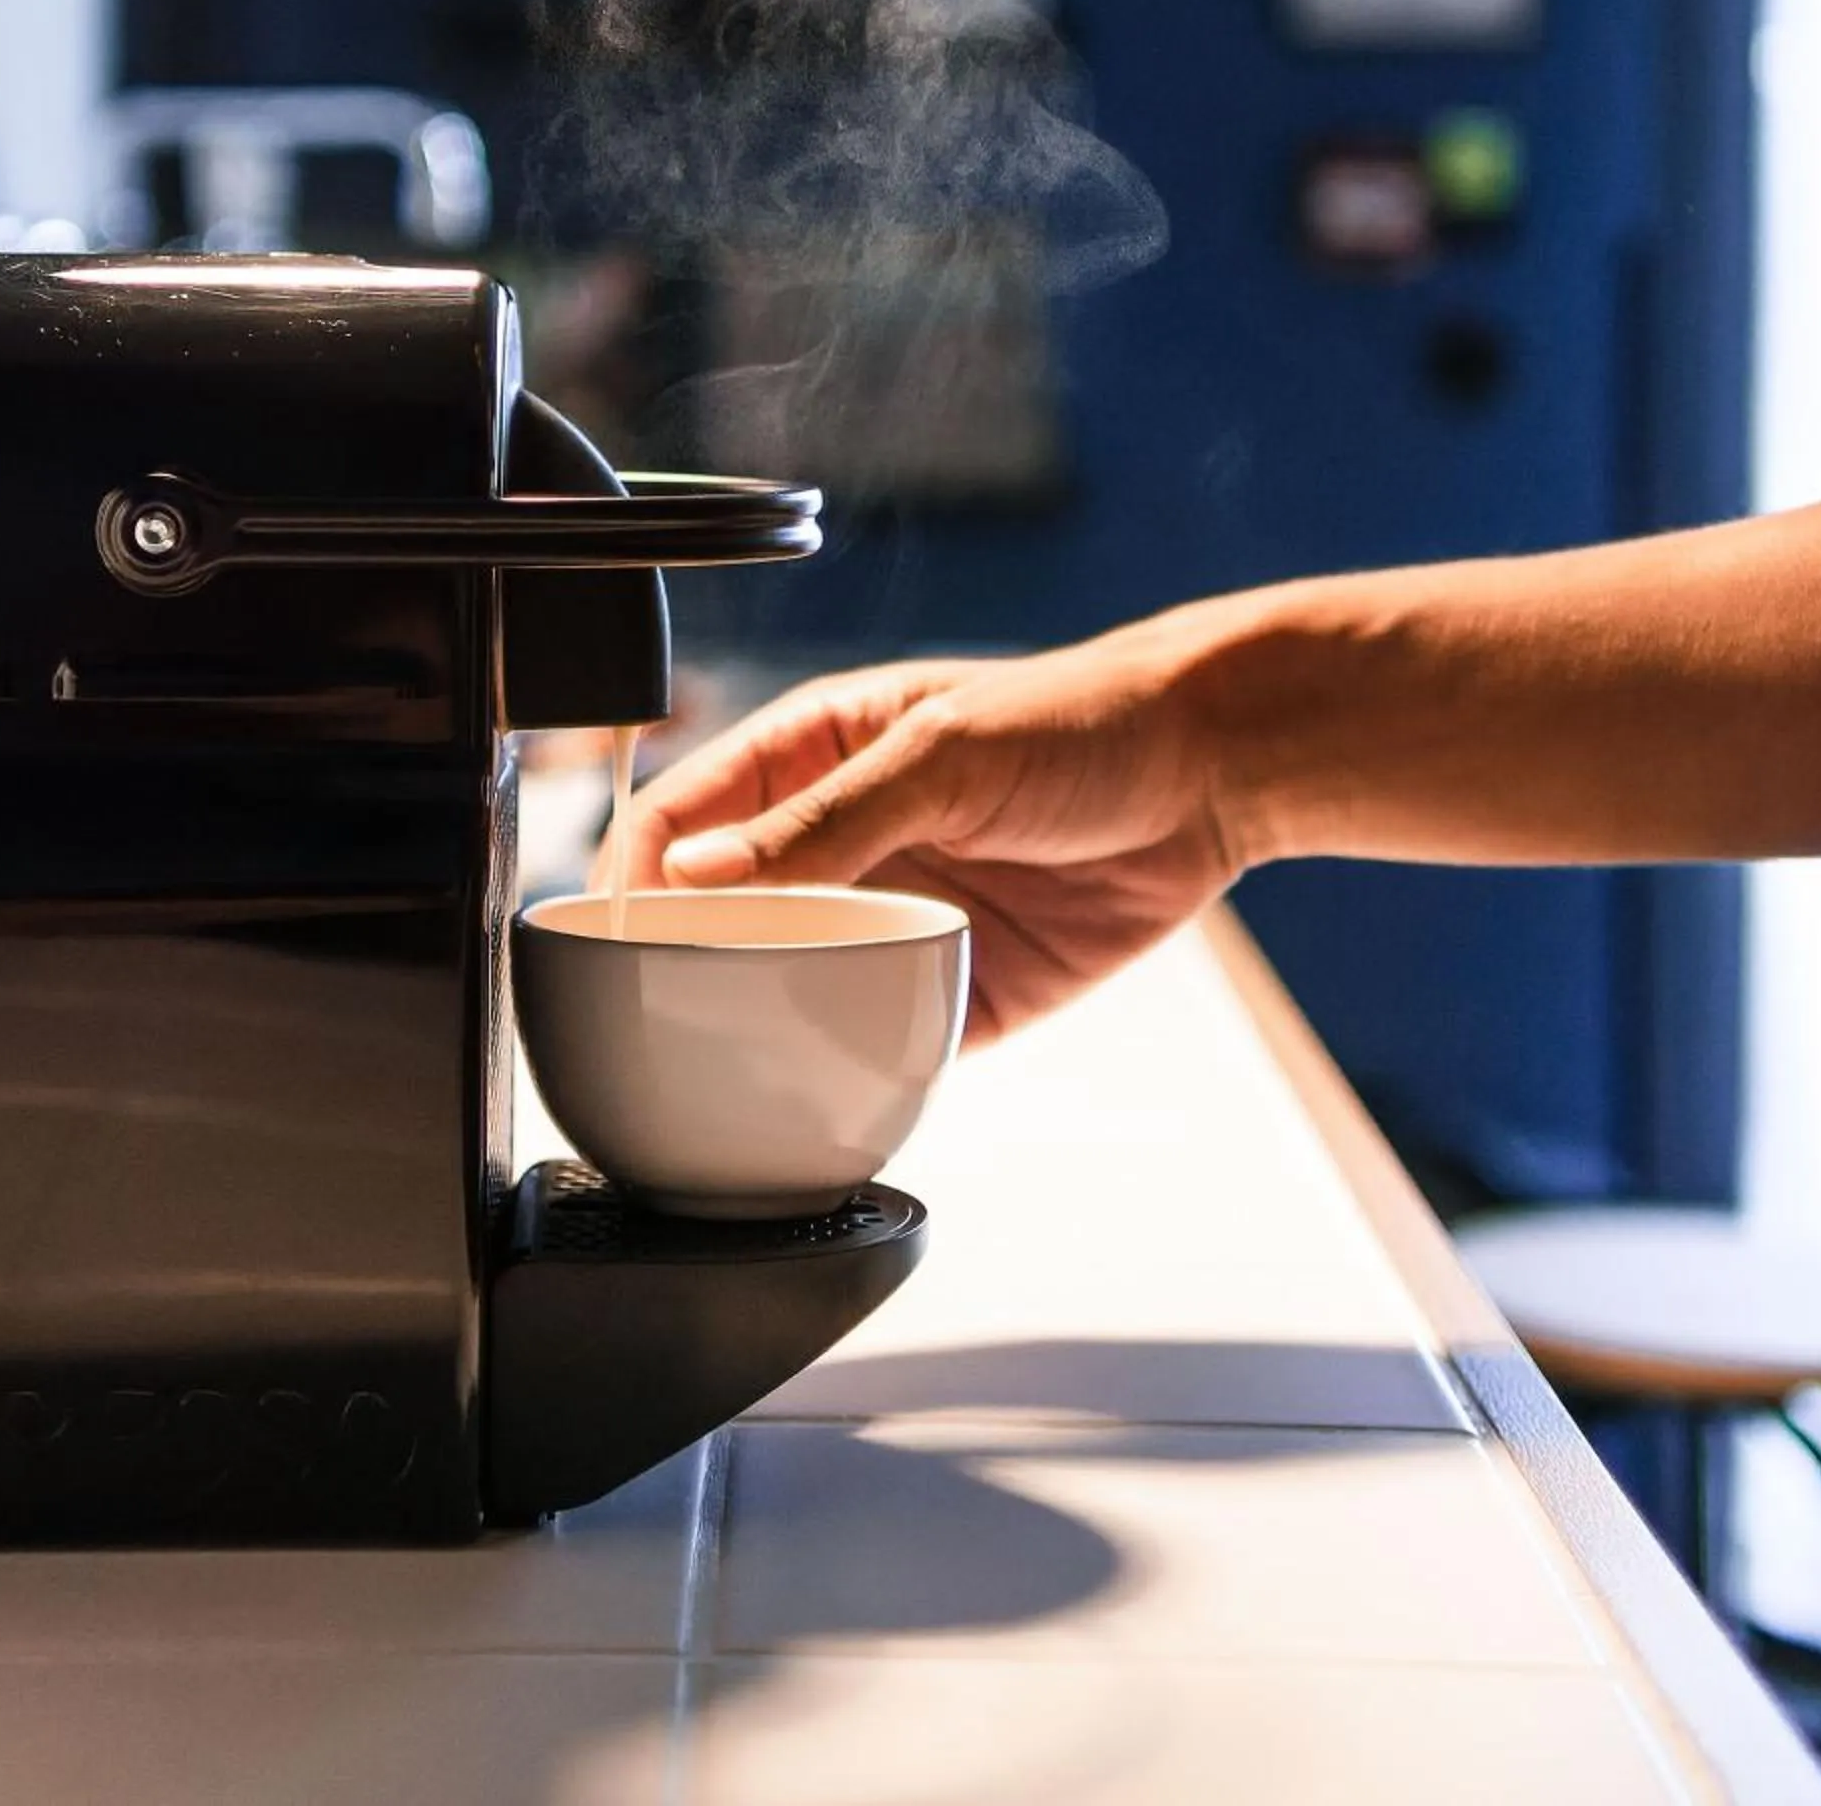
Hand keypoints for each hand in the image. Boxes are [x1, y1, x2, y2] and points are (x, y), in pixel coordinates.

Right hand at [606, 632, 1244, 1044]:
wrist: (1217, 772)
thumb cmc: (1083, 720)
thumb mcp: (943, 752)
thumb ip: (823, 818)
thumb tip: (696, 874)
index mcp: (811, 756)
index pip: (683, 817)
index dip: (629, 876)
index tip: (604, 940)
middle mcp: (838, 843)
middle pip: (722, 917)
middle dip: (676, 969)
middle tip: (639, 1028)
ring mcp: (892, 918)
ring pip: (788, 988)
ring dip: (757, 1027)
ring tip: (712, 1082)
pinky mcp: (956, 988)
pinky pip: (877, 1042)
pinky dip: (847, 1071)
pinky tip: (817, 1100)